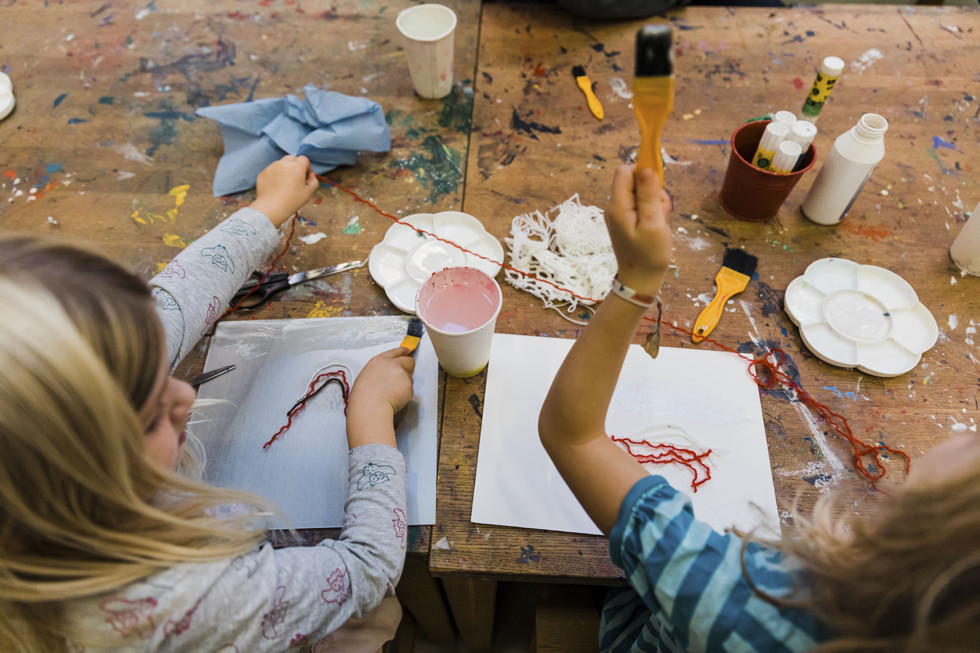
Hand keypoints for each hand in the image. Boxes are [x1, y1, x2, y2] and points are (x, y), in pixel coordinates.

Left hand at [249, 155, 318, 226]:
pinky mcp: (263, 173)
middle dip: (295, 166)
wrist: (271, 208)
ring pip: (280, 164)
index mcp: (296, 166)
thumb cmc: (292, 201)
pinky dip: (275, 176)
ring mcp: (271, 167)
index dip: (307, 168)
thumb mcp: (308, 193)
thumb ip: (314, 182)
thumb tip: (311, 176)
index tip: (305, 177)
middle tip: (295, 179)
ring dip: (284, 170)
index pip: (304, 159)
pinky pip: (271, 171)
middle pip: (292, 159)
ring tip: (284, 184)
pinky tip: (276, 188)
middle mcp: (283, 163)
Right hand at [347, 348, 415, 447]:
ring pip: (409, 377)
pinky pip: (410, 389)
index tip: (407, 351)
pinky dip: (406, 394)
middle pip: (408, 361)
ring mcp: (401, 373)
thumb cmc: (363, 396)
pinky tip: (395, 398)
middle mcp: (392, 364)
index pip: (395, 352)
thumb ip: (379, 370)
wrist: (370, 406)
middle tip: (403, 378)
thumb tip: (386, 373)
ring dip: (405, 383)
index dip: (403, 352)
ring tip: (392, 393)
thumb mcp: (366, 376)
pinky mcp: (408, 384)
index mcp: (379, 360)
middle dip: (408, 368)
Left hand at [605, 164, 672, 295]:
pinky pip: (642, 205)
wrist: (641, 280)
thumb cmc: (649, 255)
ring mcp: (621, 213)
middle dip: (653, 190)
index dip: (643, 172)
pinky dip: (653, 212)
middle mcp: (615, 206)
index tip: (657, 187)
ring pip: (642, 193)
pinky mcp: (628, 220)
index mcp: (618, 205)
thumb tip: (645, 167)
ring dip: (656, 202)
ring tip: (659, 222)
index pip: (625, 171)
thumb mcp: (653, 223)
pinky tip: (656, 226)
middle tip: (660, 212)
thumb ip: (648, 194)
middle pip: (635, 181)